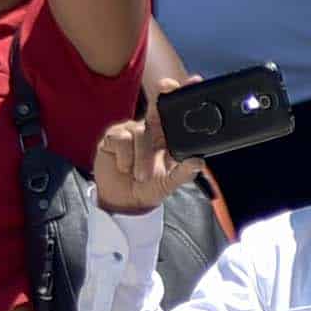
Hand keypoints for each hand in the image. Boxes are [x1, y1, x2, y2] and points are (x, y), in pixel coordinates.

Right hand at [89, 113, 204, 217]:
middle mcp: (146, 130)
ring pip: (138, 132)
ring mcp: (128, 131)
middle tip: (145, 177)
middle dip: (149, 153)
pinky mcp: (112, 137)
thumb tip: (198, 163)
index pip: (168, 116)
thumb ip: (184, 172)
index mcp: (164, 137)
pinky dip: (123, 156)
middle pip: (153, 123)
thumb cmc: (148, 188)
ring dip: (138, 158)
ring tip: (136, 175)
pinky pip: (120, 138)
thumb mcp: (169, 183)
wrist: (123, 201)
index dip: (168, 110)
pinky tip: (123, 167)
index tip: (168, 110)